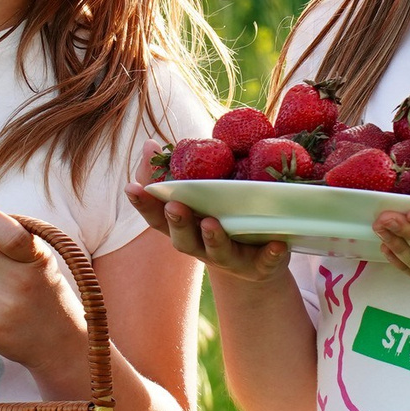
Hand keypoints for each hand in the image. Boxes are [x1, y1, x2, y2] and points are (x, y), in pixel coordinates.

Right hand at [123, 182, 294, 284]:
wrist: (255, 264)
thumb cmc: (219, 219)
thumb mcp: (198, 197)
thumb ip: (175, 172)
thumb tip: (149, 144)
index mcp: (185, 228)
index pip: (157, 218)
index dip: (143, 204)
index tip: (132, 188)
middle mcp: (202, 247)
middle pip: (184, 240)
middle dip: (178, 223)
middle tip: (175, 205)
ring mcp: (231, 259)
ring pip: (219, 253)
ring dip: (214, 238)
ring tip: (212, 223)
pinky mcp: (261, 266)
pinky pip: (265, 262)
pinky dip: (270, 255)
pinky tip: (277, 243)